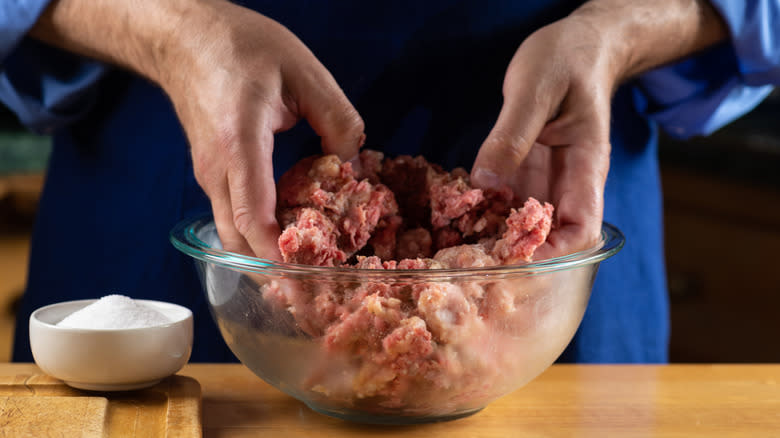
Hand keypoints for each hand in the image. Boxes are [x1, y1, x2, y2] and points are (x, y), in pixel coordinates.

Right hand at [161, 2, 364, 257]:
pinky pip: (231, 215)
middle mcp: (216, 169)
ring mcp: (208, 174)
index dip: (279, 255)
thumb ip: (337, 118)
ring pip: (231, 233)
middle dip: (273, 269)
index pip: (252, 217)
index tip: (309, 276)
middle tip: (313, 286)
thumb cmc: (241, 47)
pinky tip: (290, 230)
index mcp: (239, 144)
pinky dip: (258, 233)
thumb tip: (352, 161)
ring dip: (265, 254)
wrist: (184, 37)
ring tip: (306, 266)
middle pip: (237, 240)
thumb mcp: (304, 71)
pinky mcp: (211, 172)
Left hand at [470, 0, 726, 258]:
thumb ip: (510, 137)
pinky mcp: (524, 171)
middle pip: (550, 237)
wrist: (576, 47)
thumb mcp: (535, 92)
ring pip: (523, 223)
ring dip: (494, 236)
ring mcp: (544, 179)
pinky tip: (456, 212)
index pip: (581, 230)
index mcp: (585, 168)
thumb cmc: (566, 61)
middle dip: (515, 253)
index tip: (514, 259)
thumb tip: (486, 184)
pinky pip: (505, 200)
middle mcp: (567, 183)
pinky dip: (483, 210)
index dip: (552, 253)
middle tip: (472, 259)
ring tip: (457, 244)